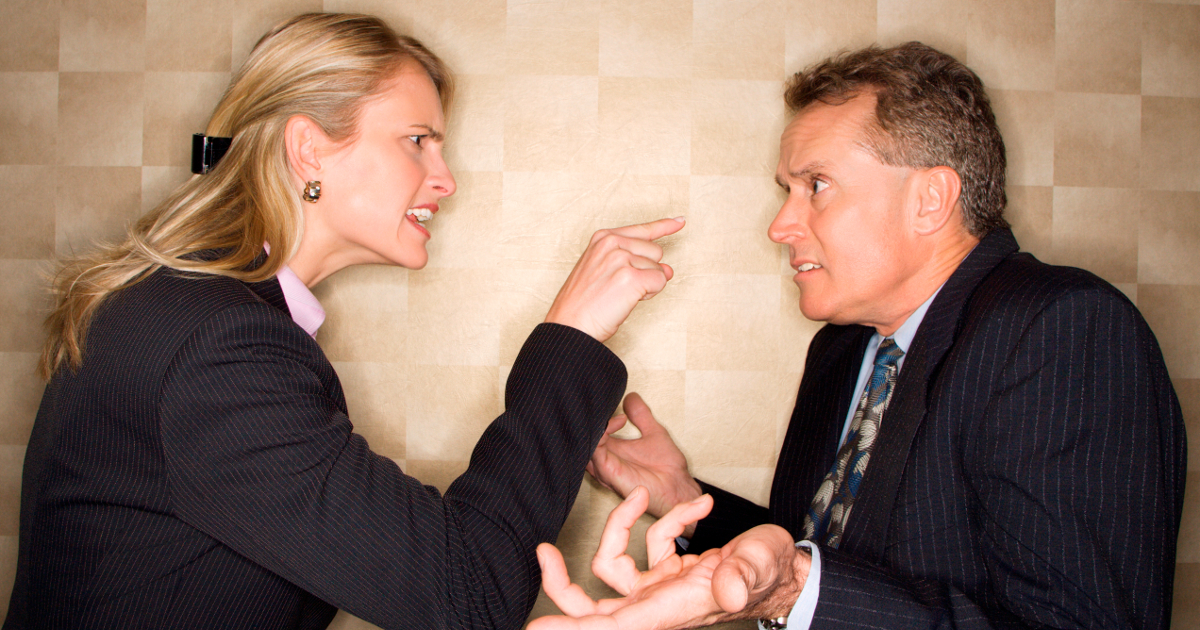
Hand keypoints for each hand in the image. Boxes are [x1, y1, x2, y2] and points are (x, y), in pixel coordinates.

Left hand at [530, 487, 809, 629]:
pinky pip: (650, 544)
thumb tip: (729, 589)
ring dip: (619, 526)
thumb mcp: (761, 566)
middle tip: (543, 551)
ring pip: (612, 569)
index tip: (537, 628)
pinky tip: (699, 507)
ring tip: (638, 498)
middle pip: (593, 607)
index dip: (574, 629)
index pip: (612, 625)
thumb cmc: (771, 572)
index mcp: (670, 609)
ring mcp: (661, 589)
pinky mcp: (670, 572)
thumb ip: (742, 575)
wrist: (784, 571)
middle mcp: (657, 603)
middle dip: (562, 584)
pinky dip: (667, 519)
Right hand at [545, 217, 684, 341]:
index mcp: (603, 238)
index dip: (664, 226)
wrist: (570, 324)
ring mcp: (622, 259)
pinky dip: (650, 294)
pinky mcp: (631, 277)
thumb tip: (668, 269)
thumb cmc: (583, 303)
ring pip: (659, 269)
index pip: (642, 229)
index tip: (680, 221)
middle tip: (621, 287)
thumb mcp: (603, 271)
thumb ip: (634, 263)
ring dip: (647, 285)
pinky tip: (628, 300)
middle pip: (655, 252)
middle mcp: (612, 243)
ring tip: (620, 295)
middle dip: (646, 271)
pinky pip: (660, 282)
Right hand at [588, 393, 701, 524]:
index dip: (597, 413)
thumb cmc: (667, 468)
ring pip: (585, 443)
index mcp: (612, 449)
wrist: (677, 486)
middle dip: (588, 418)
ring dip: (594, 425)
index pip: (593, 429)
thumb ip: (641, 415)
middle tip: (597, 402)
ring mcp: (604, 466)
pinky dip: (599, 435)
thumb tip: (631, 396)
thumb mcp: (653, 431)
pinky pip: (594, 452)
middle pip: (584, 436)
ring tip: (604, 411)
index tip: (608, 400)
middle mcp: (605, 458)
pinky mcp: (608, 472)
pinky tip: (612, 423)